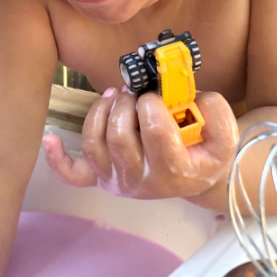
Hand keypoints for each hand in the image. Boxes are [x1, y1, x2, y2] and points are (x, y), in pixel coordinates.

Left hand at [41, 88, 238, 199]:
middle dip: (126, 105)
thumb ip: (216, 113)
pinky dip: (58, 157)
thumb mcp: (225, 135)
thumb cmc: (206, 152)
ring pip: (95, 143)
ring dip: (101, 112)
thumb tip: (191, 96)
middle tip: (136, 94)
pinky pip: (73, 173)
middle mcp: (140, 182)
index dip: (153, 106)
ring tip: (115, 96)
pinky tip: (51, 137)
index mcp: (174, 172)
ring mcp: (116, 180)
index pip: (155, 133)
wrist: (195, 177)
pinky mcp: (100, 178)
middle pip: (119, 136)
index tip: (157, 97)